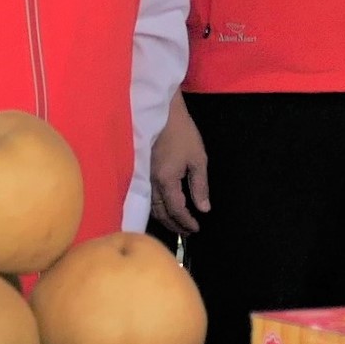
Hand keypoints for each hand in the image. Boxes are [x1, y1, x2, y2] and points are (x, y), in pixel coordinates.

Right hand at [151, 93, 209, 235]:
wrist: (162, 112)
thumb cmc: (182, 133)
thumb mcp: (198, 159)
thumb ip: (200, 186)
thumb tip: (204, 208)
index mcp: (167, 180)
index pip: (176, 210)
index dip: (187, 222)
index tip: (197, 229)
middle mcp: (152, 182)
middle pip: (161, 212)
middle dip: (174, 224)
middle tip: (187, 231)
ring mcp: (144, 176)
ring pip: (151, 206)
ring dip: (164, 218)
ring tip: (176, 223)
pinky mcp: (141, 170)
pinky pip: (147, 196)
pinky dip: (156, 207)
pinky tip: (163, 208)